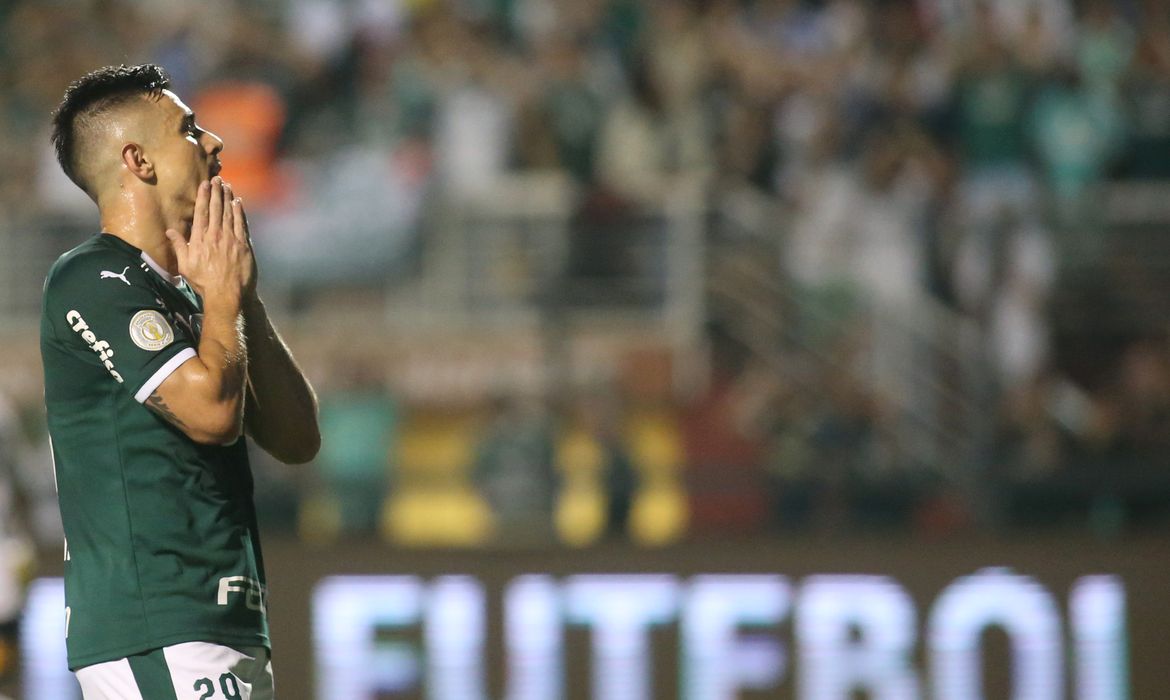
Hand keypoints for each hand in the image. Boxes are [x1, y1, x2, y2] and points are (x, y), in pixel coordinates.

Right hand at [165, 177, 254, 309]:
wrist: (226, 293)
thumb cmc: (204, 282)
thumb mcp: (185, 266)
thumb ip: (178, 246)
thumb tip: (170, 231)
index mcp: (200, 239)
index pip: (201, 212)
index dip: (203, 196)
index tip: (205, 184)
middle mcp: (215, 235)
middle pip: (216, 209)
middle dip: (216, 192)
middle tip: (217, 179)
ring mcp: (231, 239)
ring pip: (229, 213)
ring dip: (228, 198)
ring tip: (227, 186)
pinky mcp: (243, 245)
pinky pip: (241, 224)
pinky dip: (239, 212)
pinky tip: (238, 202)